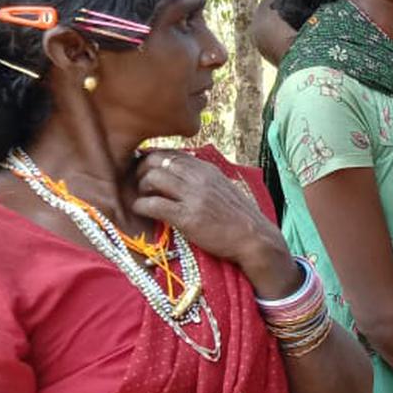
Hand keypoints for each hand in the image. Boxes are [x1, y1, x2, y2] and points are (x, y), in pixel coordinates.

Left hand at [132, 150, 297, 297]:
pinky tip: (141, 212)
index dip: (152, 160)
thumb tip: (180, 174)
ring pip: (152, 179)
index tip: (145, 170)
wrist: (254, 238)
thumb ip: (202, 179)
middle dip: (140, 170)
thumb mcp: (222, 188)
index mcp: (207, 169)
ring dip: (139, 188)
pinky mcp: (187, 217)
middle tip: (138, 184)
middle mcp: (199, 178)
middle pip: (157, 161)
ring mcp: (193, 197)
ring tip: (143, 198)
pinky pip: (153, 205)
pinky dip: (141, 207)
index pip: (171, 153)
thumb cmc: (239, 217)